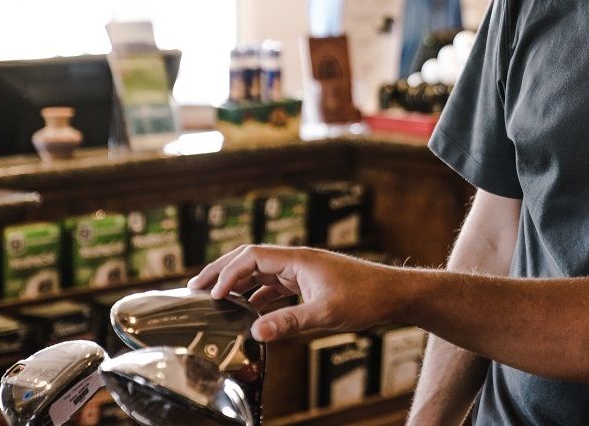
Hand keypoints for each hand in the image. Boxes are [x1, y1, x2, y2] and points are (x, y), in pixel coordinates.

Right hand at [187, 245, 393, 341]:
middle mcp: (298, 260)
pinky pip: (275, 285)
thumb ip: (289, 322)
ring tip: (213, 299)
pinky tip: (248, 310)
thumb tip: (254, 332)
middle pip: (250, 259)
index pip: (251, 257)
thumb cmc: (366, 297)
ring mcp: (303, 270)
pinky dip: (257, 295)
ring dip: (238, 284)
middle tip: (194, 288)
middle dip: (222, 272)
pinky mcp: (309, 282)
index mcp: (298, 259)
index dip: (227, 273)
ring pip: (261, 272)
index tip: (210, 294)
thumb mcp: (325, 313)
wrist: (394, 294)